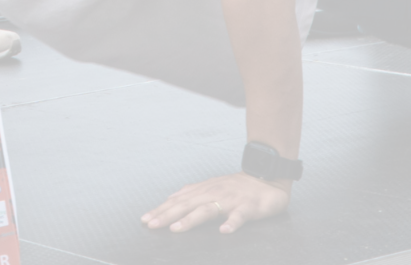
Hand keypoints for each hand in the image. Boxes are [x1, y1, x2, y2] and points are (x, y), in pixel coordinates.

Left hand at [142, 172, 290, 234]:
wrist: (265, 178)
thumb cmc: (236, 187)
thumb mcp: (210, 187)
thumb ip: (192, 194)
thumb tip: (171, 199)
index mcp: (203, 191)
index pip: (178, 201)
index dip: (161, 210)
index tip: (145, 220)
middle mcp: (213, 193)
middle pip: (186, 205)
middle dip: (167, 215)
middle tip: (152, 224)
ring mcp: (229, 200)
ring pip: (207, 210)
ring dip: (191, 219)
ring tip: (177, 228)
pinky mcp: (247, 207)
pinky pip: (239, 216)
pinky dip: (231, 223)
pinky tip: (224, 231)